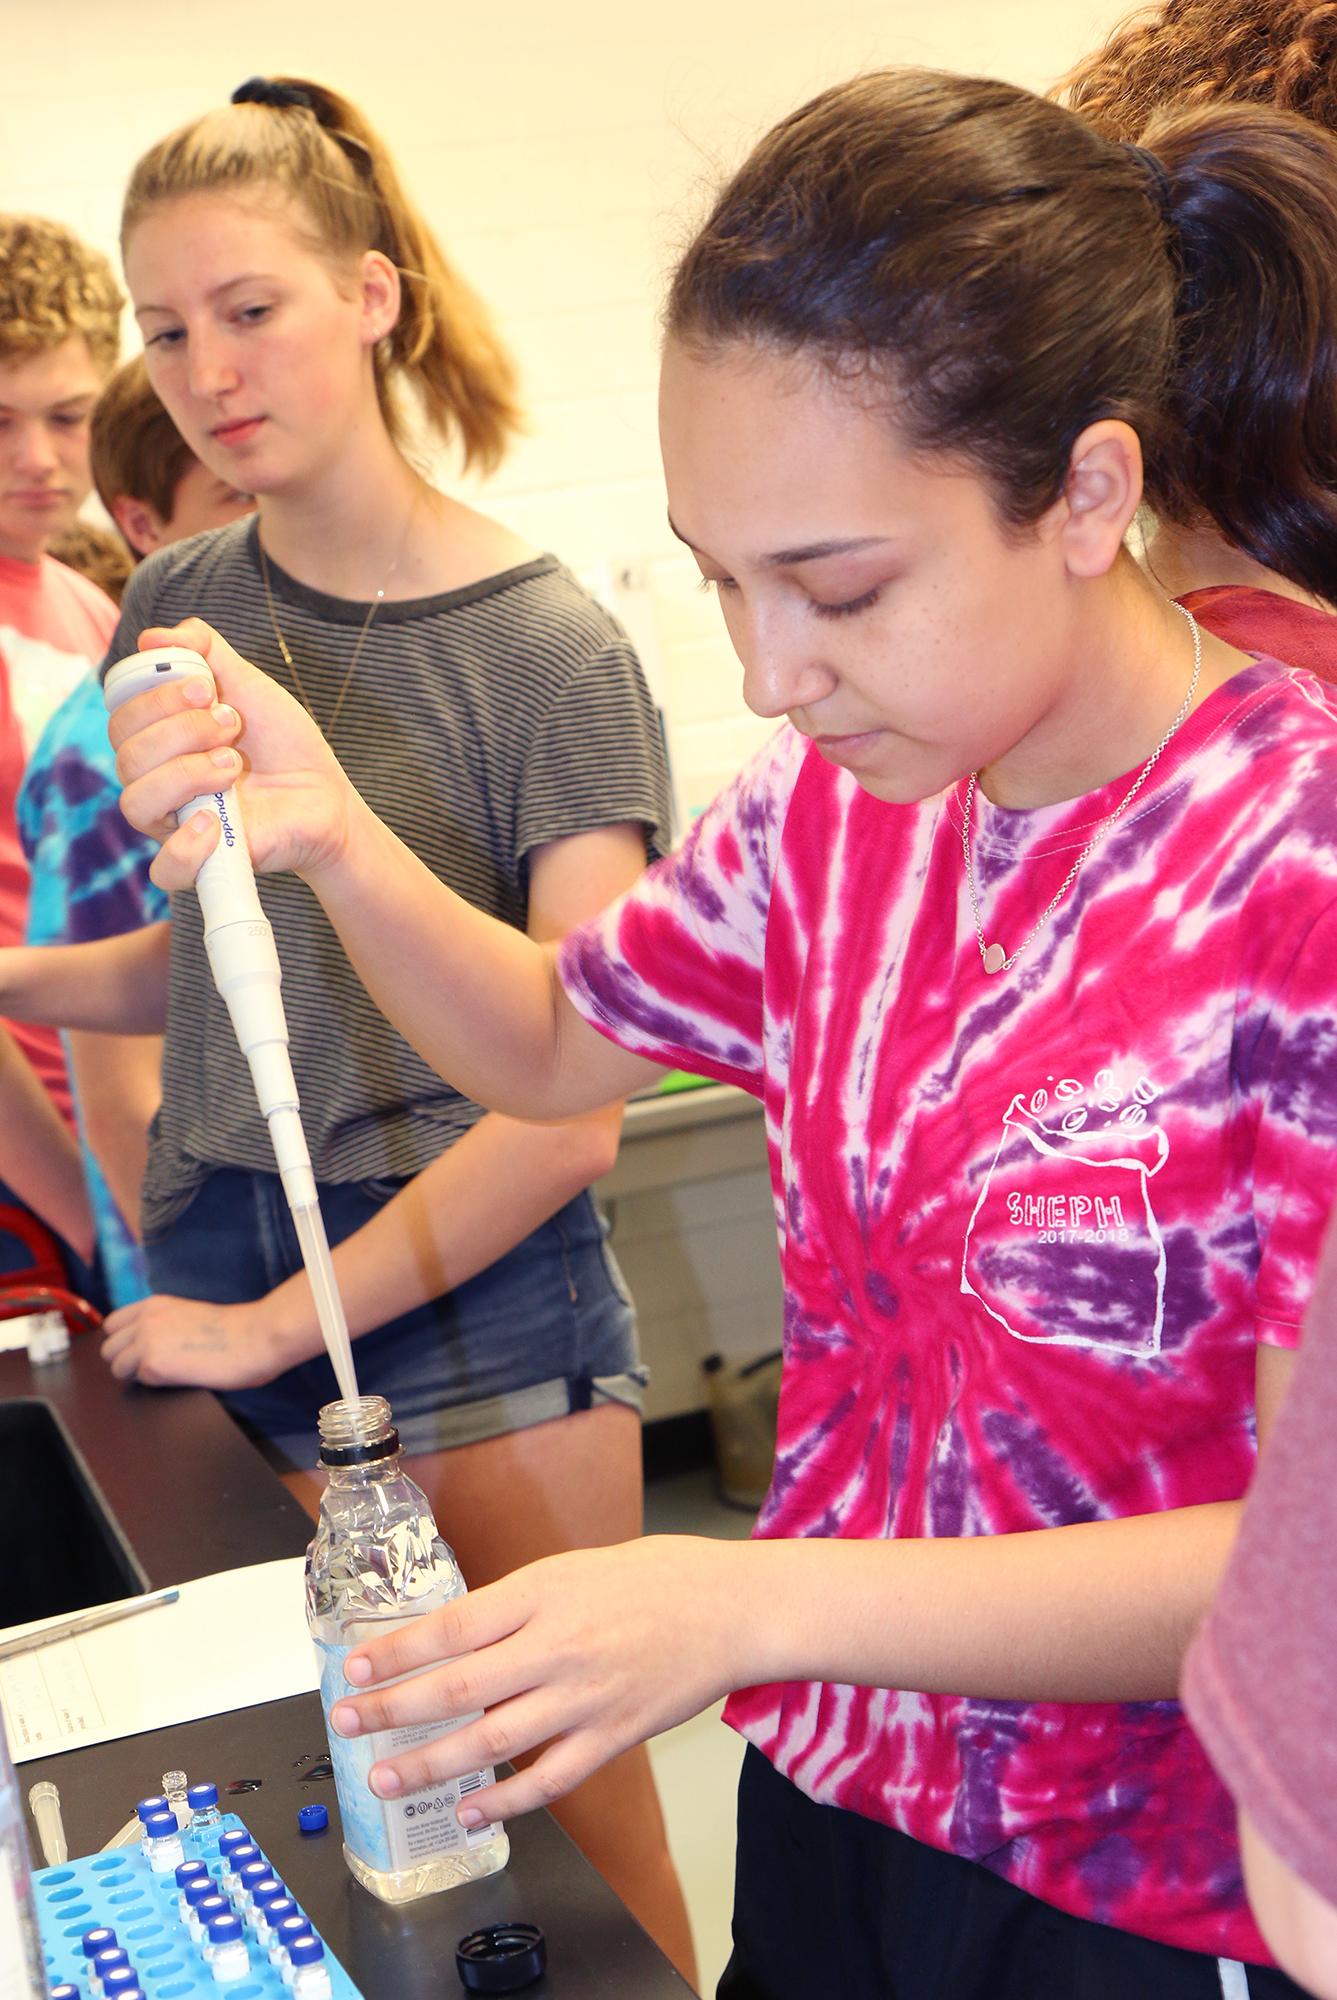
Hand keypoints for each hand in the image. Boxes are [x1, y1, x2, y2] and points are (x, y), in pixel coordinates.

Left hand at [100, 1291, 289, 1389]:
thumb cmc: (234, 1328)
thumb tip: (151, 1343)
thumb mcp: (188, 1314)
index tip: (138, 1350)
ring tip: (163, 1374)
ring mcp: (146, 1342)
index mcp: (155, 1305)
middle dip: (125, 1359)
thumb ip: (163, 1323)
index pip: (113, 1324)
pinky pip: (138, 1381)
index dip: (124, 1341)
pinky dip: (153, 1384)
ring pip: (116, 1366)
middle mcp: (145, 1320)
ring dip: (135, 1374)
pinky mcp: (154, 1365)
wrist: (253, 1337)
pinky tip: (177, 1378)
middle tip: (151, 1367)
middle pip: (108, 1347)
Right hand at [109, 619, 361, 890]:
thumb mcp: (248, 684)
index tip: (205, 687)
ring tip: (233, 764)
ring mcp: (176, 824)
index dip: (153, 698)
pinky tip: (216, 821)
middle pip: (127, 756)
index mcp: (159, 742)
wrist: (326, 794)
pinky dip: (185, 844)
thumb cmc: (282, 743)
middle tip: (232, 724)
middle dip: (181, 730)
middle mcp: (157, 782)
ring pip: (136, 803)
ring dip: (186, 773)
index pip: (121, 719)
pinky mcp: (201, 862)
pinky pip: (164, 869)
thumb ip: (205, 651)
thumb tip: (154, 636)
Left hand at [327, 1536, 758, 1824]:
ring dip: (431, 1764)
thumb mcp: (575, 1567)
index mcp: (543, 1591)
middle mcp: (558, 1644)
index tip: (354, 1667)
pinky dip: (506, 1802)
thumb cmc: (658, 1577)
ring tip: (387, 1778)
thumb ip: (520, 1605)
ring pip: (491, 1741)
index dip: (397, 1652)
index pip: (452, 1626)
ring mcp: (586, 1696)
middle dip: (391, 1709)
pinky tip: (472, 1812)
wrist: (734, 1608)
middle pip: (457, 1687)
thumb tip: (459, 1639)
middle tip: (347, 1722)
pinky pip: (550, 1779)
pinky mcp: (614, 1736)